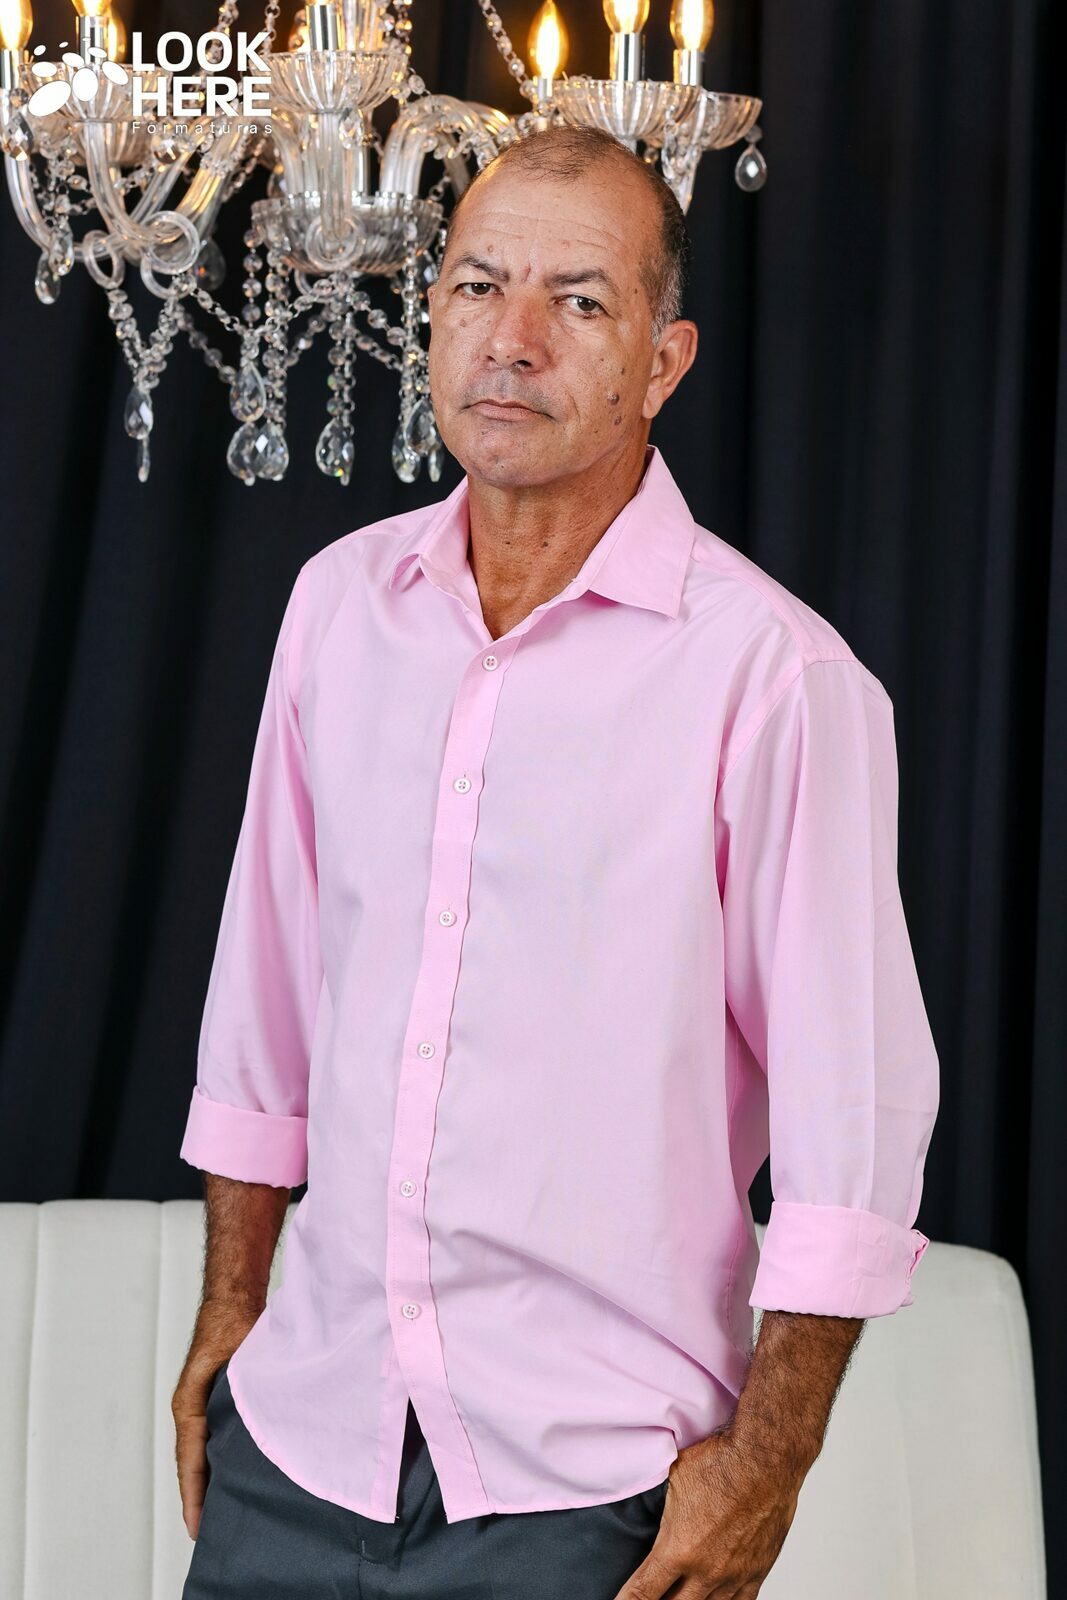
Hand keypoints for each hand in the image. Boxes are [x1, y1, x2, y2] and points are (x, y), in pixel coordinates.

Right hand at [171, 1303, 259, 1538]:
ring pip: (203, 1451)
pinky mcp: (215, 1399)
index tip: (196, 1525)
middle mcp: (191, 1408)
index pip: (190, 1460)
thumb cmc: (234, 1323)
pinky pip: (213, 1437)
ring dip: (209, 1479)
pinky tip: (233, 1473)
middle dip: (199, 1496)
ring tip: (221, 1512)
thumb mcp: (237, 1366)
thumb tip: (255, 1431)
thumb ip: (241, 1399)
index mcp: (189, 1405)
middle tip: (208, 1531)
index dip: (194, 1495)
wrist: (234, 1297)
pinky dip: (218, 1459)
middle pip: (193, 1463)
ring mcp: (201, 1404)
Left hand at [610, 1424, 804, 1598]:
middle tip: (652, 1594)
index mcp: (679, 1548)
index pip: (644, 1592)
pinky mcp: (756, 1571)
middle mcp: (707, 1570)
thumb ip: (659, 1504)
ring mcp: (734, 1575)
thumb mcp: (673, 1478)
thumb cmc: (722, 1461)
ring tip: (679, 1594)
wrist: (767, 1458)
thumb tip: (645, 1502)